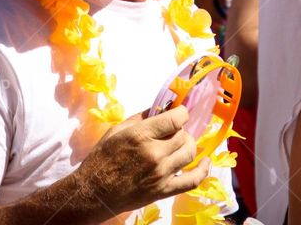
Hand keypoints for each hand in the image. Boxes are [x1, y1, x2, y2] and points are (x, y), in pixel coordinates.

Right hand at [73, 106, 210, 215]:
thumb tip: (160, 108)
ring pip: (190, 153)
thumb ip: (141, 117)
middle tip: (173, 131)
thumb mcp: (116, 130)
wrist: (94, 192)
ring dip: (188, 145)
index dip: (181, 112)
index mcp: (141, 135)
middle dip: (181, 130)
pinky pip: (192, 181)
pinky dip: (203, 170)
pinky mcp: (164, 190)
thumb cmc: (102, 159)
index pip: (176, 118)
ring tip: (180, 143)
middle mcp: (154, 153)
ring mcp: (161, 174)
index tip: (179, 112)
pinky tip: (205, 161)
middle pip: (183, 135)